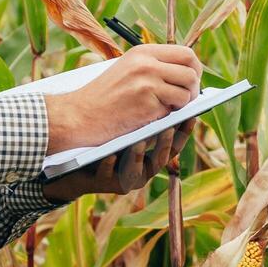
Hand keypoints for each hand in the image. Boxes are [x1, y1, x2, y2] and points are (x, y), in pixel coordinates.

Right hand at [42, 44, 201, 155]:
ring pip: (186, 92)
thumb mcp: (127, 68)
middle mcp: (147, 64)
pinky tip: (151, 117)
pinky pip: (172, 110)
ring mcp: (147, 84)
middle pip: (191, 71)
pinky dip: (167, 117)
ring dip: (183, 105)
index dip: (195, 69)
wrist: (79, 115)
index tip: (192, 81)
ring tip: (167, 109)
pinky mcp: (147, 105)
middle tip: (186, 98)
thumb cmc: (103, 96)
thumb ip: (154, 66)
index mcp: (143, 52)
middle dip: (194, 87)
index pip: (186, 53)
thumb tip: (188, 73)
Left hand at [42, 119, 192, 202]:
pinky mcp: (104, 183)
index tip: (191, 114)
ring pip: (137, 170)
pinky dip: (110, 165)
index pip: (175, 142)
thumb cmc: (106, 132)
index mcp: (152, 153)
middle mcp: (143, 168)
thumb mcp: (129, 120)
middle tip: (168, 126)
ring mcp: (124, 178)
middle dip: (166, 143)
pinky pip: (108, 175)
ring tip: (138, 141)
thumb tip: (167, 83)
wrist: (76, 154)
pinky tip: (109, 155)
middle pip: (162, 158)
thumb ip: (147, 110)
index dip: (185, 131)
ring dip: (139, 155)